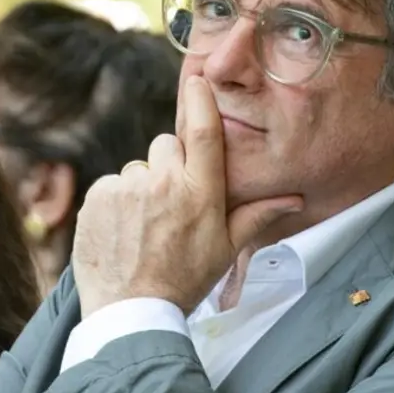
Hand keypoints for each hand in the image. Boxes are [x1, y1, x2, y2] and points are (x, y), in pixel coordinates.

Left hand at [72, 77, 303, 315]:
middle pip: (167, 146)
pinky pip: (111, 185)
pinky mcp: (98, 197)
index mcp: (200, 193)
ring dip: (141, 188)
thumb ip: (256, 216)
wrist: (131, 312)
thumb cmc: (183, 282)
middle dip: (170, 165)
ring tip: (144, 228)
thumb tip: (295, 198)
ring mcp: (127, 188)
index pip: (204, 132)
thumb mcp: (225, 250)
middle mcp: (164, 183)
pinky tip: (122, 231)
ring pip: (137, 169)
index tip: (198, 80)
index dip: (201, 101)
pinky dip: (115, 202)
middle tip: (170, 206)